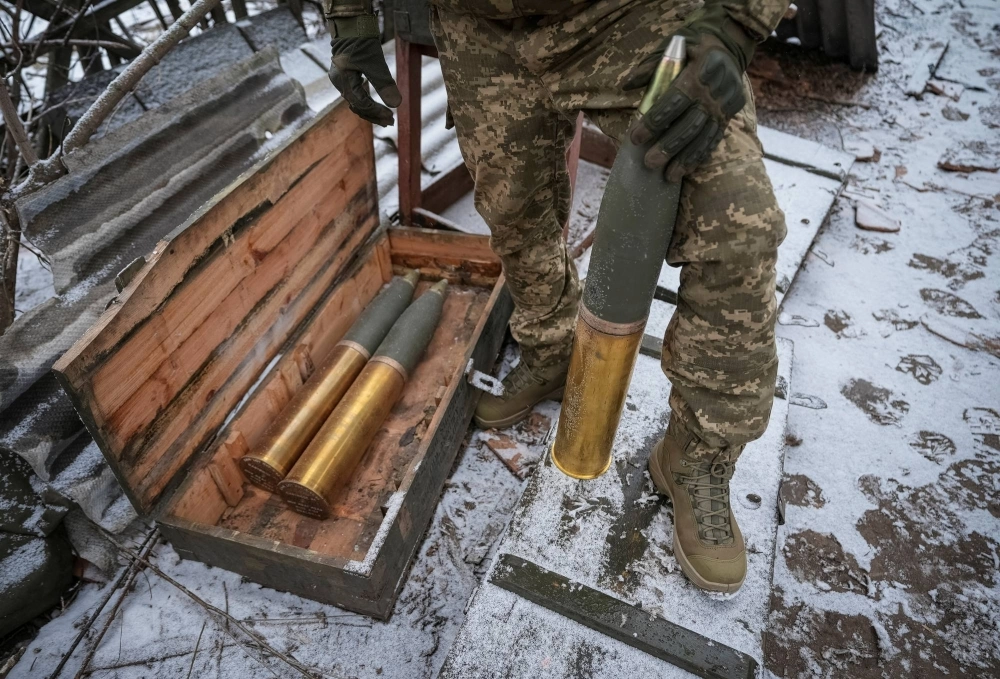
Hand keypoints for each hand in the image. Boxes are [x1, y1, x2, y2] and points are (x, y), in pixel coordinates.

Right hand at [328, 15, 401, 126]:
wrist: (352, 24)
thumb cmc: (362, 41)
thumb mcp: (376, 63)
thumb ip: (384, 84)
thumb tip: (396, 105)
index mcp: (343, 80)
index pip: (360, 103)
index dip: (376, 111)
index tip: (391, 116)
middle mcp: (339, 82)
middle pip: (357, 106)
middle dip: (374, 115)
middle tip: (390, 122)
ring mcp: (341, 79)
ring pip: (356, 101)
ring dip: (371, 110)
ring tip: (386, 118)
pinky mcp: (346, 76)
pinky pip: (355, 93)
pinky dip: (367, 101)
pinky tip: (376, 105)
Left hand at [625, 7, 755, 182]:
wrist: (730, 44)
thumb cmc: (694, 46)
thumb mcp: (674, 45)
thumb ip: (651, 65)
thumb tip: (627, 86)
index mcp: (702, 70)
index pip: (674, 100)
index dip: (654, 121)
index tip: (635, 137)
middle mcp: (716, 91)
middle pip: (690, 124)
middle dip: (668, 146)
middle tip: (648, 163)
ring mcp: (726, 105)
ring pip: (704, 137)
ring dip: (685, 159)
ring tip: (667, 176)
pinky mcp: (730, 115)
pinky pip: (714, 140)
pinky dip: (699, 156)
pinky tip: (685, 171)